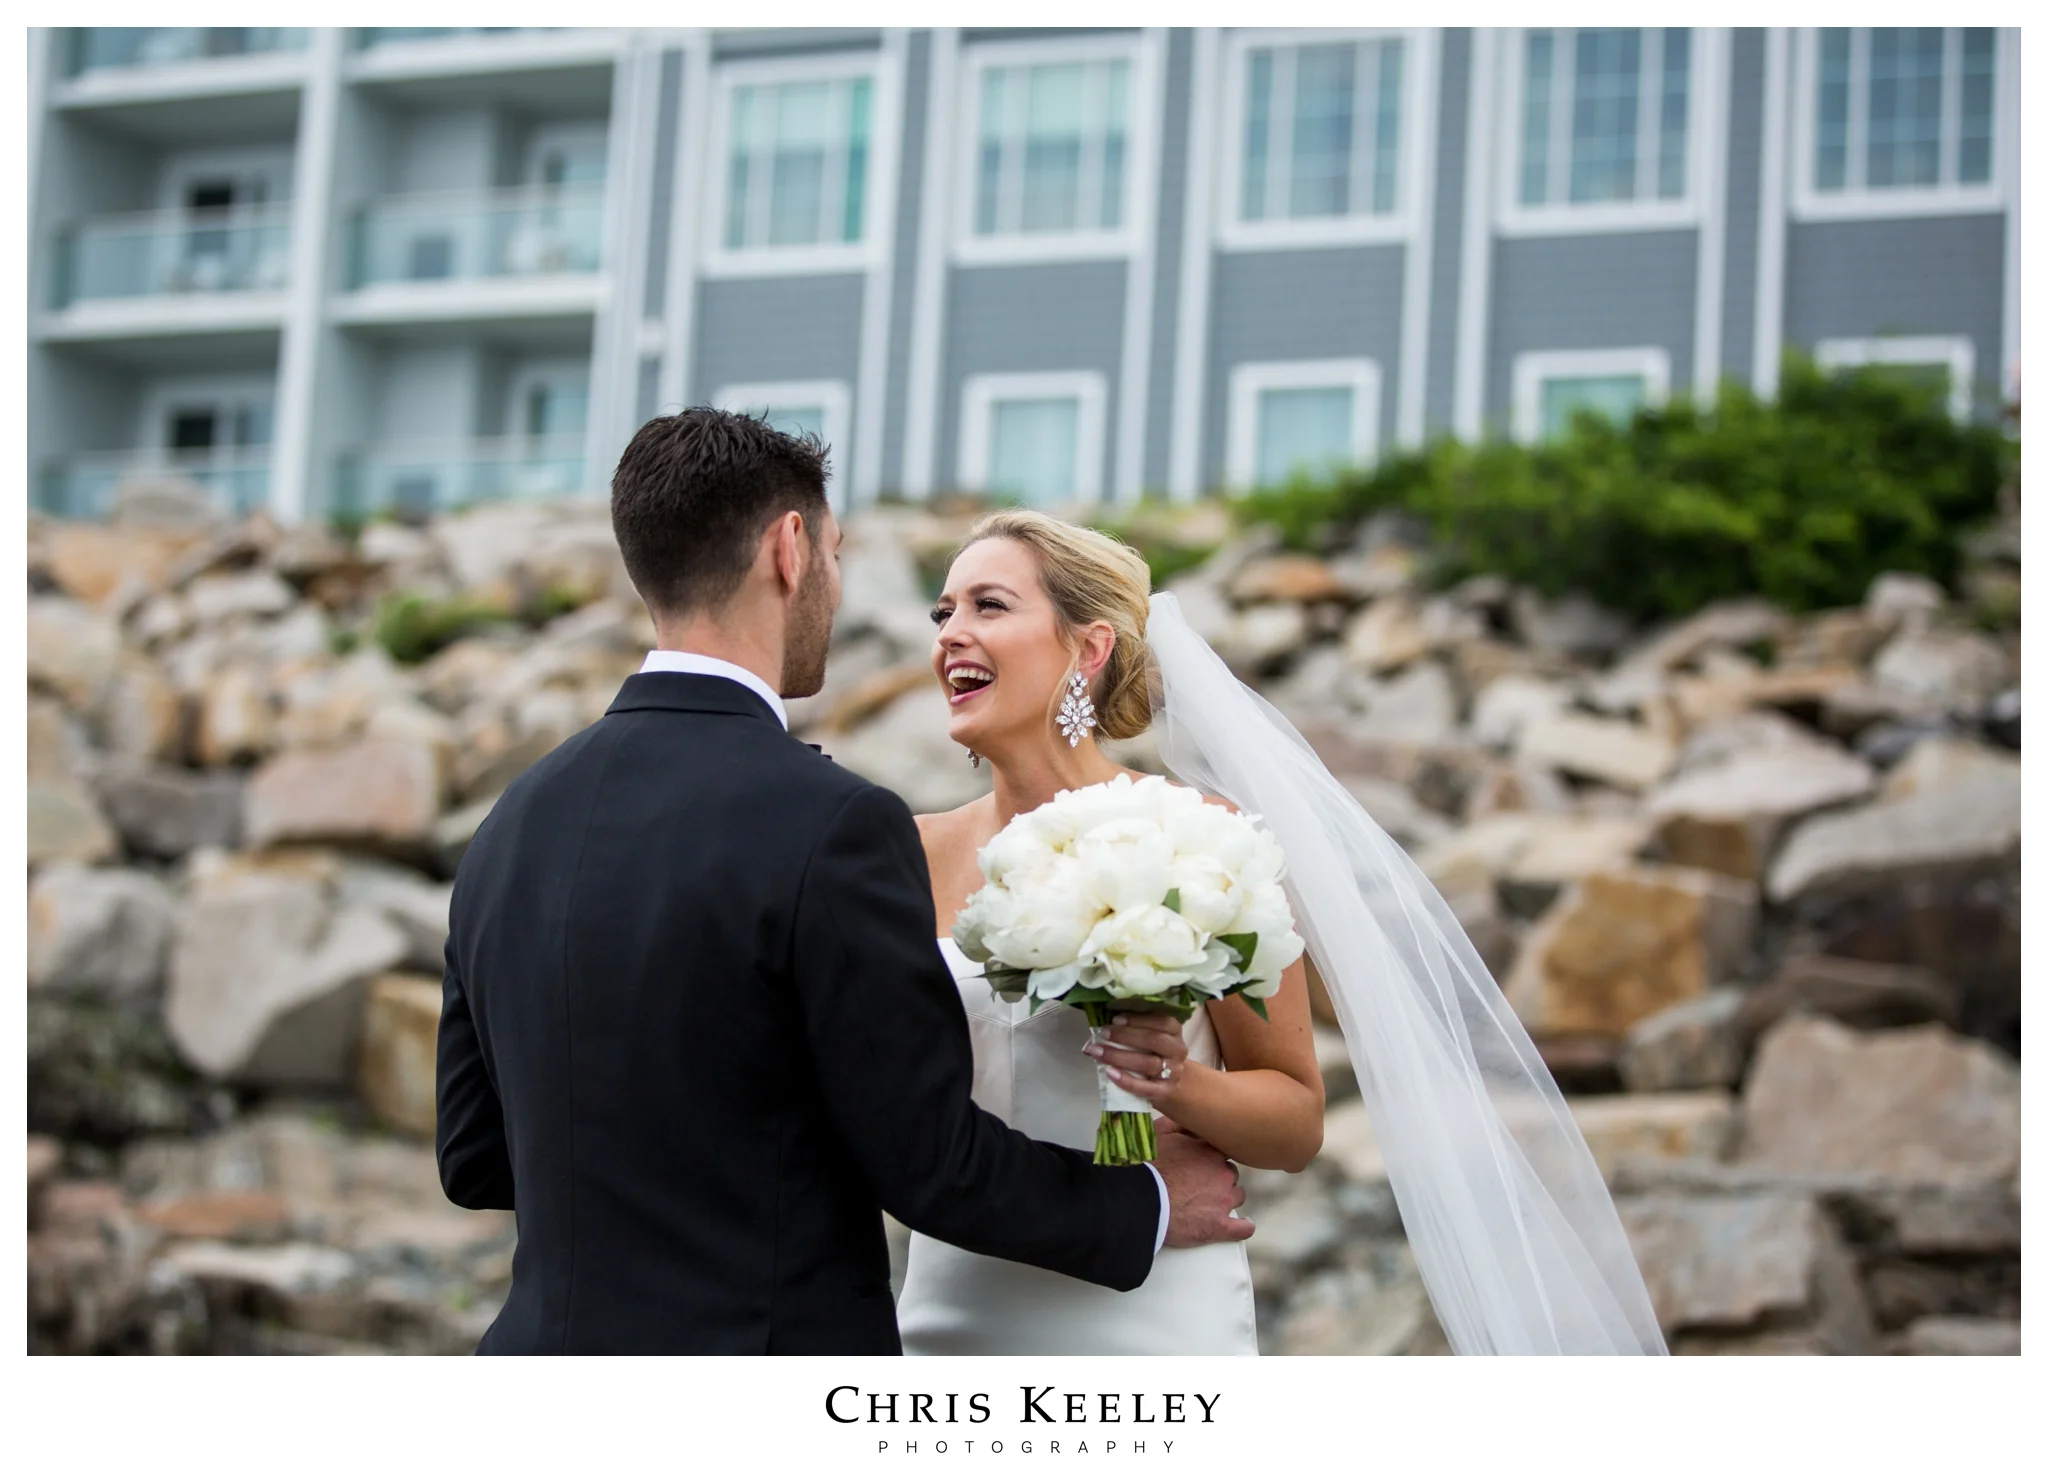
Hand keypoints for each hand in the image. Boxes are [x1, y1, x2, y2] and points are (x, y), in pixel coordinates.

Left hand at [1082, 1010, 1188, 1104]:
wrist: (1171, 1084)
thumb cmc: (1153, 1054)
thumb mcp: (1149, 1038)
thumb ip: (1128, 1031)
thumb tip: (1096, 1031)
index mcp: (1174, 1032)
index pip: (1162, 1021)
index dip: (1138, 1019)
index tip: (1116, 1019)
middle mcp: (1177, 1050)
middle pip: (1154, 1040)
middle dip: (1126, 1035)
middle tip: (1103, 1033)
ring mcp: (1173, 1072)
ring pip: (1148, 1063)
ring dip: (1119, 1056)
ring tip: (1097, 1052)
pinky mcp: (1164, 1091)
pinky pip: (1145, 1088)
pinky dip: (1126, 1080)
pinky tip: (1110, 1073)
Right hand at [1152, 1127, 1251, 1247]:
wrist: (1142, 1199)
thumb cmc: (1149, 1165)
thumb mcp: (1160, 1133)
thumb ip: (1179, 1121)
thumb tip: (1189, 1115)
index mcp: (1211, 1151)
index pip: (1222, 1151)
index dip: (1211, 1157)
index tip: (1201, 1162)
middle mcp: (1223, 1173)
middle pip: (1230, 1173)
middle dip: (1218, 1177)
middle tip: (1199, 1183)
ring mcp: (1224, 1200)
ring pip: (1237, 1195)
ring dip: (1227, 1198)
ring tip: (1209, 1203)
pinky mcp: (1220, 1226)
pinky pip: (1243, 1228)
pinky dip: (1243, 1227)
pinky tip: (1242, 1225)